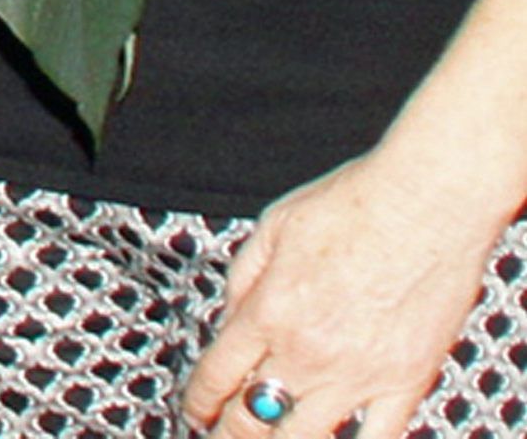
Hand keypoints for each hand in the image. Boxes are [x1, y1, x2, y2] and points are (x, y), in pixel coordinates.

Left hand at [179, 154, 502, 438]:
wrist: (425, 203)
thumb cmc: (354, 205)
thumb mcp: (271, 228)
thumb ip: (243, 281)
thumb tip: (229, 321)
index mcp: (270, 310)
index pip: (218, 374)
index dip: (198, 400)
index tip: (194, 409)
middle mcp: (309, 350)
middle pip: (253, 416)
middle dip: (226, 430)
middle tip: (218, 431)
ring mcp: (361, 373)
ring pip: (305, 436)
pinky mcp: (407, 381)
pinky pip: (375, 436)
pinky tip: (331, 437)